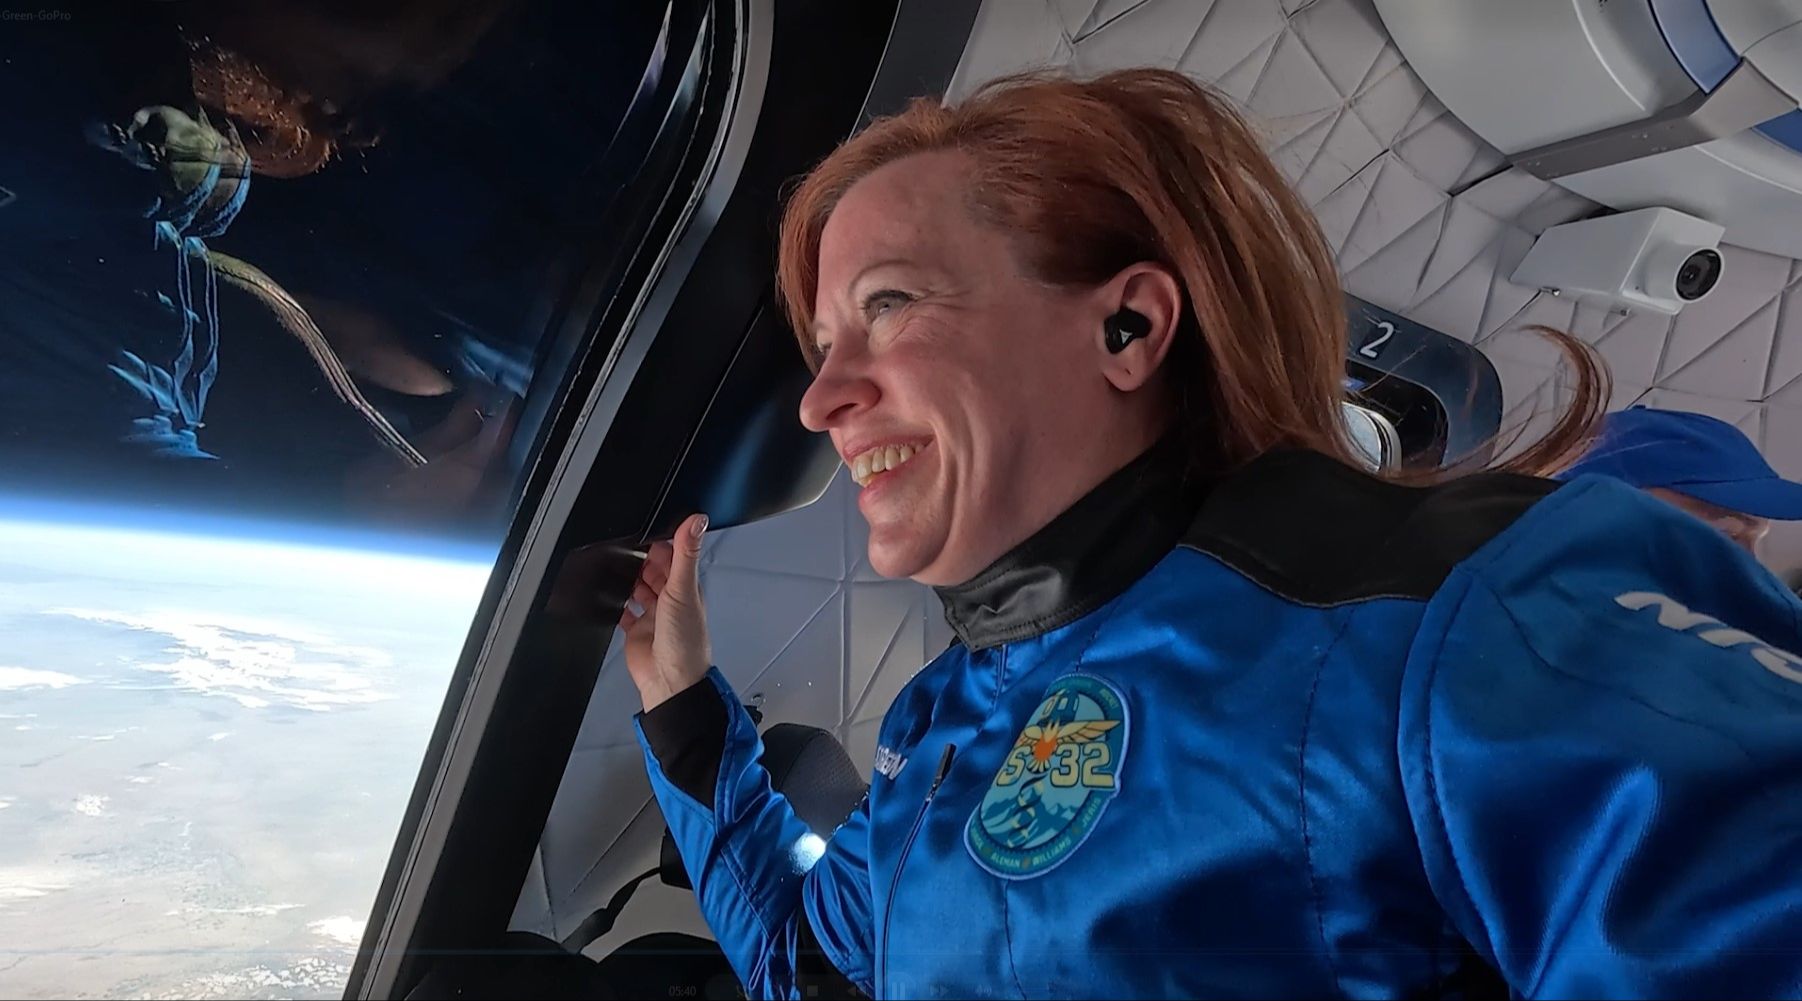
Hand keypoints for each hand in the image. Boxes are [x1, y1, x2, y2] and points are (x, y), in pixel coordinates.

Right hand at [620, 513, 712, 711]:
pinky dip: (618, 603)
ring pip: (640, 588)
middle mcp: (670, 601)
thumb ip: (686, 554)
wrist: (669, 681)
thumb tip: (697, 520)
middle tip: (628, 549)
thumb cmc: (684, 642)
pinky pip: (625, 612)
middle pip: (655, 571)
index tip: (648, 530)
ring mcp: (653, 616)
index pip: (674, 557)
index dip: (662, 544)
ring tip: (618, 567)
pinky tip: (611, 595)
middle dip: (643, 560)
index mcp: (686, 589)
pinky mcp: (636, 631)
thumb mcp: (683, 590)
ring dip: (631, 578)